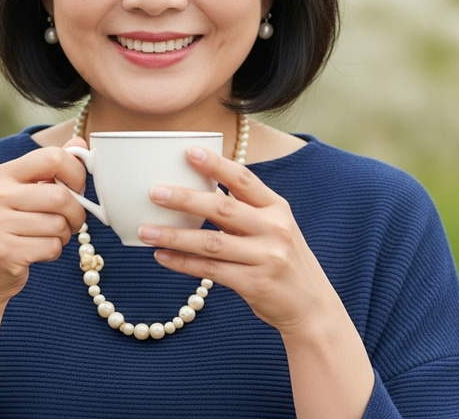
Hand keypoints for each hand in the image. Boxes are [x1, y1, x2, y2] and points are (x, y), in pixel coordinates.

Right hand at [0, 140, 86, 306]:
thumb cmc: (7, 229)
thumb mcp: (22, 193)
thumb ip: (50, 168)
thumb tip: (80, 143)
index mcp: (2, 174)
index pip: (52, 157)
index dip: (75, 173)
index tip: (77, 188)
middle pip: (60, 196)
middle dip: (76, 213)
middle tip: (71, 221)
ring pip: (59, 224)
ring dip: (64, 235)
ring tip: (49, 237)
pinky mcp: (3, 252)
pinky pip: (51, 247)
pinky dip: (54, 252)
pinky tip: (37, 252)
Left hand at [138, 146, 336, 334]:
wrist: (313, 308)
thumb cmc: (282, 259)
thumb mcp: (273, 227)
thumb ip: (242, 209)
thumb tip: (195, 191)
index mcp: (276, 207)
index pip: (243, 178)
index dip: (215, 164)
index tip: (188, 151)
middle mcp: (273, 229)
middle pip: (222, 208)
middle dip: (185, 198)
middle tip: (154, 192)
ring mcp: (265, 257)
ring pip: (210, 242)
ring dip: (174, 235)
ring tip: (145, 230)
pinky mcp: (255, 284)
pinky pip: (210, 270)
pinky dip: (182, 263)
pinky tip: (161, 256)